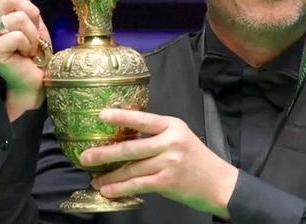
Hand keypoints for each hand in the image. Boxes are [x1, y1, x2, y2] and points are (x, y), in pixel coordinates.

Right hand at [0, 0, 50, 119]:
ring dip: (34, 33)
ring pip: (19, 17)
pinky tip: (26, 55)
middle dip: (33, 14)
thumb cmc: (34, 48)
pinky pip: (18, 35)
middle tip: (32, 32)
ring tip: (30, 45)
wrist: (37, 77)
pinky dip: (30, 44)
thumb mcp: (31, 18)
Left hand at [81, 109, 238, 218]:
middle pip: (131, 146)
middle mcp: (171, 142)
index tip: (102, 115)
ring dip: (110, 175)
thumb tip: (124, 138)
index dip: (121, 116)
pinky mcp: (167, 182)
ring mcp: (169, 162)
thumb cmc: (198, 160)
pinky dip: (120, 188)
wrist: (220, 183)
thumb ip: (157, 136)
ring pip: (131, 168)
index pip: (143, 119)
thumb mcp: (181, 138)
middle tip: (85, 156)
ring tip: (95, 178)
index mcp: (173, 126)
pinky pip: (137, 185)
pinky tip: (108, 190)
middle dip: (105, 153)